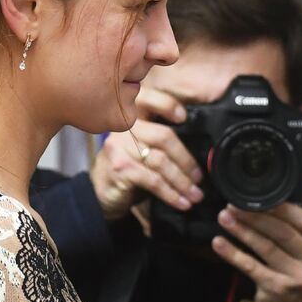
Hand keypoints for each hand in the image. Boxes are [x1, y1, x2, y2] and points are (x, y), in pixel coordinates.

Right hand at [88, 85, 203, 219]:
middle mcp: (124, 128)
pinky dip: (171, 194)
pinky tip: (182, 203)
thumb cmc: (129, 170)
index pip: (147, 98)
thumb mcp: (143, 149)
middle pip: (163, 136)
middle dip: (186, 160)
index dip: (166, 104)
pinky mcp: (120, 168)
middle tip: (199, 177)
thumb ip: (163, 142)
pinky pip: (153, 180)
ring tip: (195, 195)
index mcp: (132, 118)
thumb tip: (200, 150)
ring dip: (182, 181)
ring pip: (160, 161)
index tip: (184, 117)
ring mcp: (120, 147)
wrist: (101, 194)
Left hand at [211, 184, 301, 301]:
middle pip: (282, 232)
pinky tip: (219, 243)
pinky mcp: (276, 288)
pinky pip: (251, 266)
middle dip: (255, 216)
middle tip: (234, 206)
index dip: (282, 207)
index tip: (260, 197)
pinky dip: (233, 253)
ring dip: (242, 231)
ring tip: (224, 218)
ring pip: (265, 247)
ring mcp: (296, 277)